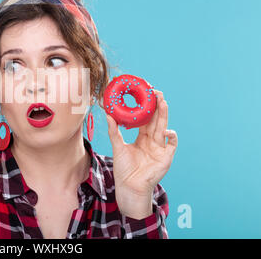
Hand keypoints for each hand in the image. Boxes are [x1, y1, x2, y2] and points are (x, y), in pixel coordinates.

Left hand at [106, 90, 177, 218]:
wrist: (129, 187)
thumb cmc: (123, 169)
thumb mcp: (117, 147)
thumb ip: (114, 132)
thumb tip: (108, 115)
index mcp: (142, 138)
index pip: (147, 119)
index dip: (147, 107)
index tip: (146, 94)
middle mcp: (152, 141)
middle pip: (157, 120)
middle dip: (157, 106)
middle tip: (157, 92)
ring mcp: (160, 148)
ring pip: (164, 127)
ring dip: (164, 115)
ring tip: (162, 102)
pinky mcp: (166, 157)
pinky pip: (172, 145)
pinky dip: (171, 137)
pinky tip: (167, 130)